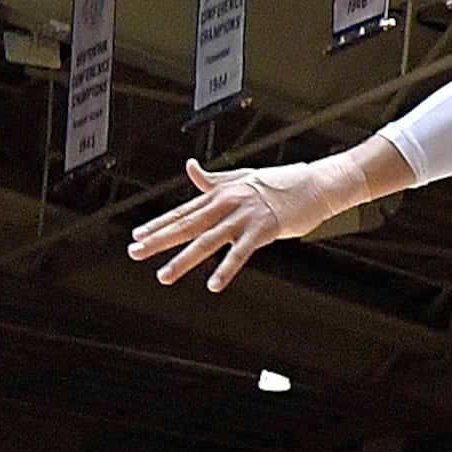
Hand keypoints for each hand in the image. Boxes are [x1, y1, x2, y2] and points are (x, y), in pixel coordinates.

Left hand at [127, 157, 364, 290]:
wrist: (316, 183)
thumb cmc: (282, 182)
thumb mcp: (242, 177)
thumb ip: (213, 178)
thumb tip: (190, 167)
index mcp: (220, 193)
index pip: (182, 211)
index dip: (158, 223)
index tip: (137, 235)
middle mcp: (227, 204)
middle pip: (186, 225)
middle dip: (158, 240)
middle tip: (135, 252)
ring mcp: (244, 217)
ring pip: (207, 241)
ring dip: (183, 260)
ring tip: (164, 275)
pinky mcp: (263, 230)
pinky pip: (240, 253)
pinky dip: (226, 269)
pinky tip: (214, 283)